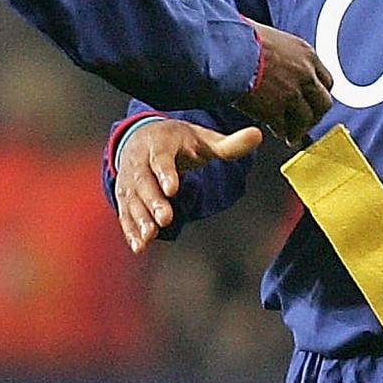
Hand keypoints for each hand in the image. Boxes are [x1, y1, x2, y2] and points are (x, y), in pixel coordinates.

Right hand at [114, 117, 264, 252]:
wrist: (142, 136)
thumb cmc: (179, 141)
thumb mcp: (203, 139)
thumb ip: (229, 144)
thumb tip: (257, 135)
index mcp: (159, 144)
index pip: (161, 158)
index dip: (166, 173)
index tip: (173, 188)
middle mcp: (139, 161)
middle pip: (144, 182)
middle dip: (153, 201)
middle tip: (165, 219)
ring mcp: (129, 180)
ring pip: (132, 200)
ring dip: (140, 219)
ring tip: (150, 236)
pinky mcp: (124, 196)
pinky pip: (125, 213)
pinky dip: (131, 230)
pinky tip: (140, 246)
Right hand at [235, 23, 332, 143]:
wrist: (225, 49)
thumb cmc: (240, 39)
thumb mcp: (274, 40)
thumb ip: (286, 56)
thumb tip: (282, 66)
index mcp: (306, 55)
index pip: (326, 81)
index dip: (318, 94)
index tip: (311, 101)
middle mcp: (305, 74)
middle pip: (323, 104)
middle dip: (315, 115)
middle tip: (305, 122)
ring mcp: (291, 93)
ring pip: (306, 120)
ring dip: (299, 129)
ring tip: (291, 135)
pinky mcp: (275, 110)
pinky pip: (284, 128)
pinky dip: (281, 132)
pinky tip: (275, 131)